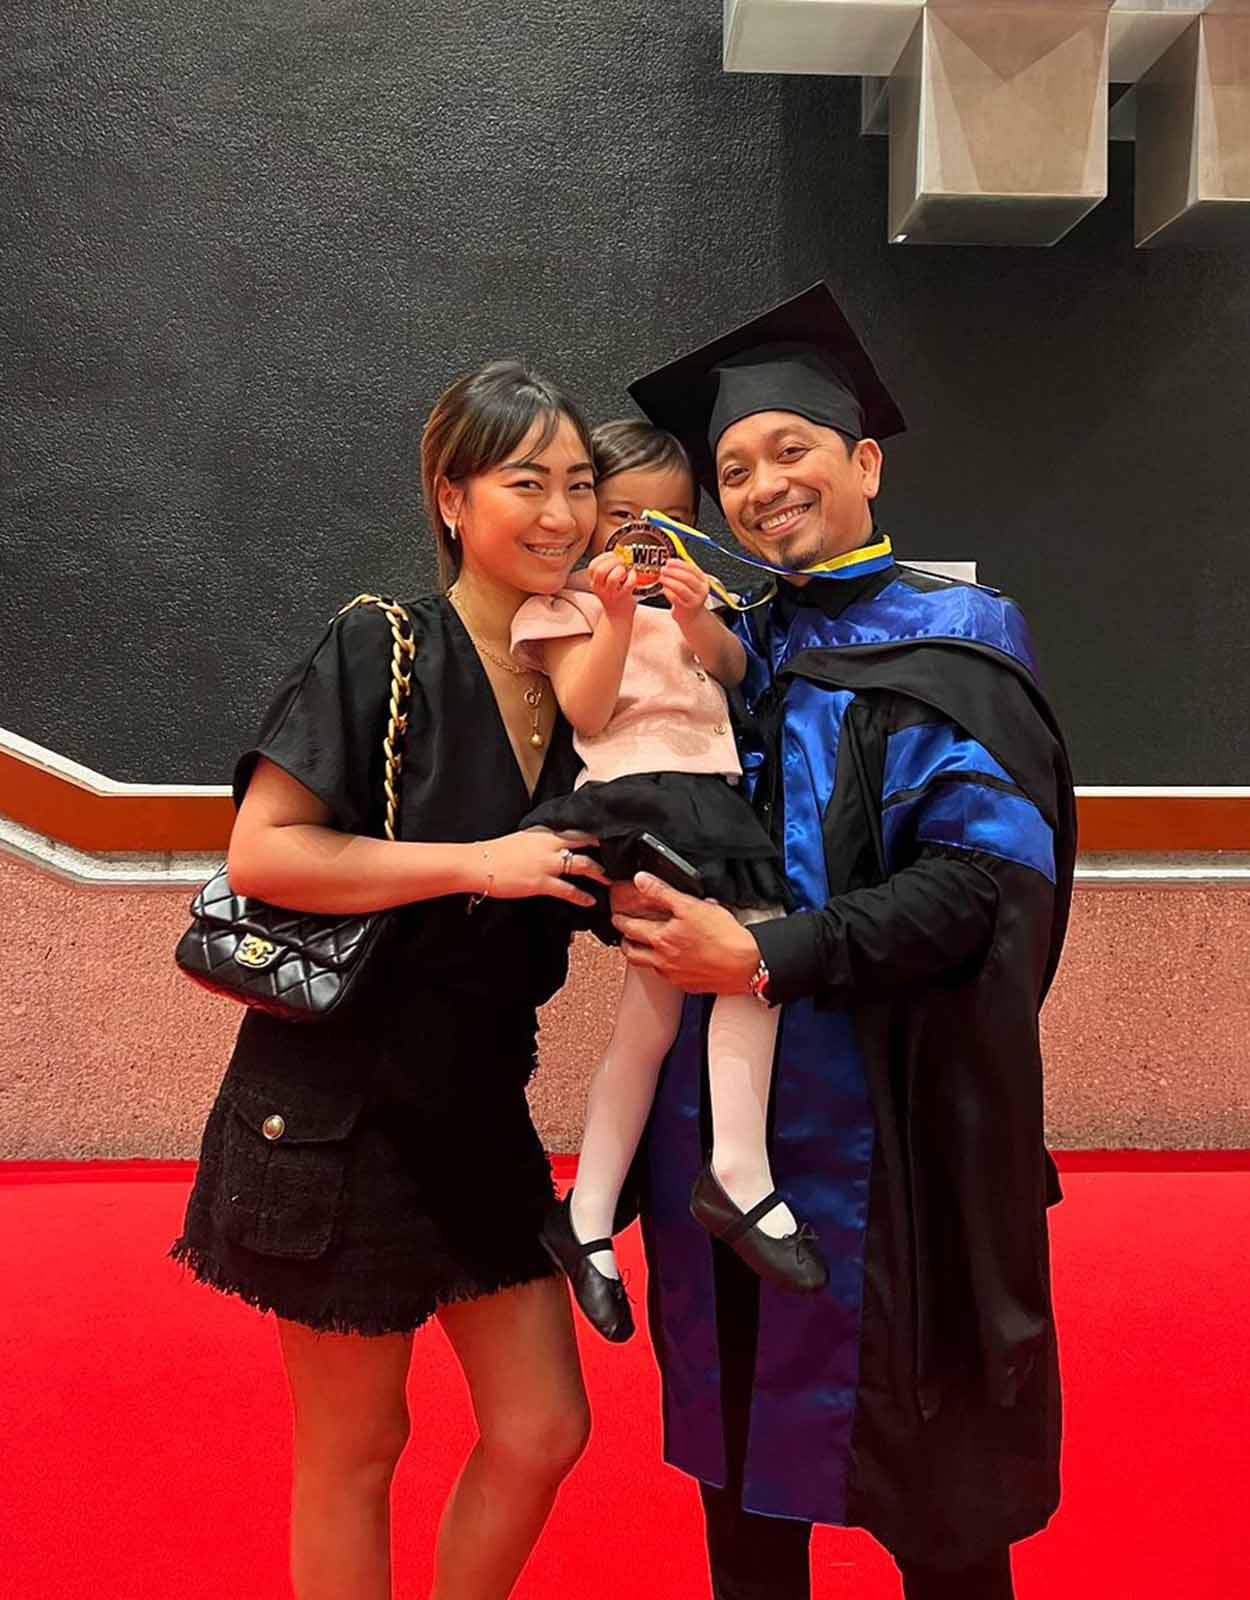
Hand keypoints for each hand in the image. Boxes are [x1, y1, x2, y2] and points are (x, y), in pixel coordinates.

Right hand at [476, 828, 608, 907]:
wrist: (479, 863)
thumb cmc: (497, 853)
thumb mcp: (522, 839)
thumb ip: (541, 840)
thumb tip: (553, 843)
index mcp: (545, 832)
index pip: (576, 828)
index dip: (595, 833)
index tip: (609, 837)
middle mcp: (550, 844)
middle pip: (586, 842)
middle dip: (605, 849)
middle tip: (621, 856)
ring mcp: (547, 863)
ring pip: (583, 864)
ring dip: (600, 873)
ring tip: (611, 880)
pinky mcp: (541, 882)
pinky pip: (568, 889)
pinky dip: (582, 896)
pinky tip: (591, 901)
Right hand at [587, 550, 639, 621]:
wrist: (617, 616)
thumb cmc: (613, 597)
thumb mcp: (605, 583)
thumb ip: (609, 568)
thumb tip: (620, 553)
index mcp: (595, 582)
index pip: (593, 565)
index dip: (604, 557)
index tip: (613, 556)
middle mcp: (600, 588)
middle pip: (601, 570)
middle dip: (613, 561)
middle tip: (620, 563)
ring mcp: (611, 594)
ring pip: (613, 577)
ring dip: (621, 570)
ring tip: (625, 571)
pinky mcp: (623, 597)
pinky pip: (628, 584)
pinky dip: (633, 576)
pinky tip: (632, 576)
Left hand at [611, 872, 761, 994]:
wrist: (746, 964)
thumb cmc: (724, 936)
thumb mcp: (691, 905)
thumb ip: (662, 892)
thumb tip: (641, 880)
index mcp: (661, 939)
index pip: (630, 928)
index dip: (620, 919)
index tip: (616, 916)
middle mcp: (663, 960)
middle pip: (632, 952)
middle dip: (624, 940)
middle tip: (623, 932)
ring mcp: (674, 975)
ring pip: (647, 966)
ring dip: (639, 956)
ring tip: (640, 948)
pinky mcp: (687, 985)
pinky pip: (666, 977)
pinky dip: (661, 967)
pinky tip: (669, 961)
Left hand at [657, 558, 710, 624]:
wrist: (692, 615)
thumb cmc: (688, 597)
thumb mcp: (690, 583)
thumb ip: (682, 573)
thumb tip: (669, 563)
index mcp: (703, 580)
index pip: (691, 568)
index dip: (679, 564)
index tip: (669, 562)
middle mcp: (701, 590)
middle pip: (687, 577)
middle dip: (673, 572)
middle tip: (663, 570)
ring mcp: (695, 600)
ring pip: (681, 588)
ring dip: (669, 581)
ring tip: (661, 578)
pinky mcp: (686, 608)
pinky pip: (675, 597)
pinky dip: (668, 591)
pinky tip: (664, 588)